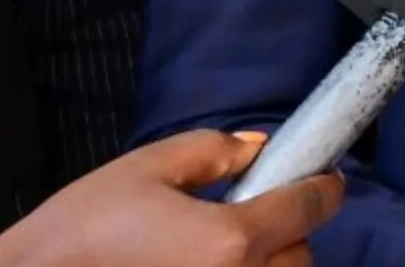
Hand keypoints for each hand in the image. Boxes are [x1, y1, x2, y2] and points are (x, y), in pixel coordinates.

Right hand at [0, 130, 343, 266]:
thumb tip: (258, 149)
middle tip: (253, 214)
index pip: (306, 209)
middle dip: (286, 233)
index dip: (321, 187)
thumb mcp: (146, 170)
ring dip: (264, 265)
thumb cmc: (80, 230)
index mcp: (229, 241)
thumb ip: (212, 152)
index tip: (324, 179)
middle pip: (298, 259)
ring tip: (222, 250)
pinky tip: (202, 266)